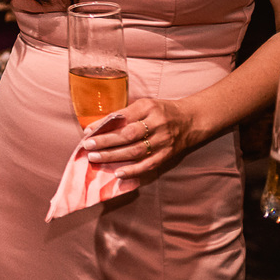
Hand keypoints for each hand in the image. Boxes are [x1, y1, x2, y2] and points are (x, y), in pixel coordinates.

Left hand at [81, 98, 195, 178]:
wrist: (191, 120)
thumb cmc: (160, 112)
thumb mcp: (144, 106)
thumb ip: (124, 115)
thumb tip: (97, 127)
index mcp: (148, 107)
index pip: (122, 117)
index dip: (104, 125)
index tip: (87, 132)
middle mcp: (157, 124)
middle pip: (128, 135)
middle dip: (106, 141)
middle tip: (88, 146)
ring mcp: (163, 141)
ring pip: (136, 151)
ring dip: (113, 156)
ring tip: (95, 158)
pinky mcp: (167, 154)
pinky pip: (149, 164)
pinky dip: (133, 170)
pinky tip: (118, 173)